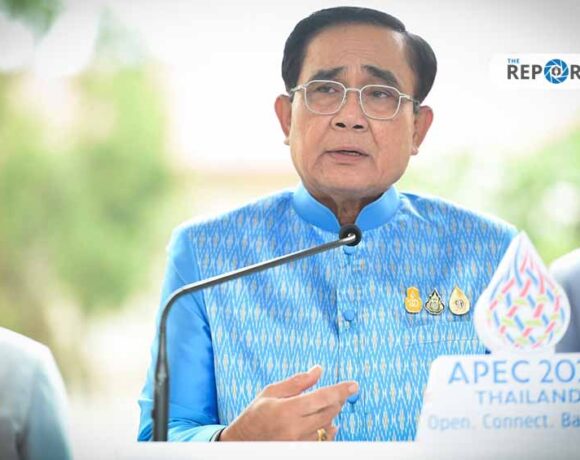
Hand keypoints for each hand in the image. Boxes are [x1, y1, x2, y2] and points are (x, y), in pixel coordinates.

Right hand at [219, 365, 357, 440]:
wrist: (242, 442)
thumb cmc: (255, 413)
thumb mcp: (272, 391)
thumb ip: (297, 381)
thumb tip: (318, 370)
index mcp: (287, 410)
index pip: (322, 398)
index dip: (341, 390)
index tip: (354, 385)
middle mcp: (295, 429)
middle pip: (329, 413)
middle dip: (337, 400)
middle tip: (339, 392)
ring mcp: (298, 444)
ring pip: (327, 427)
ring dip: (332, 415)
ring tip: (327, 406)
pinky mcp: (300, 452)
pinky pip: (322, 442)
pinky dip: (328, 431)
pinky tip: (328, 423)